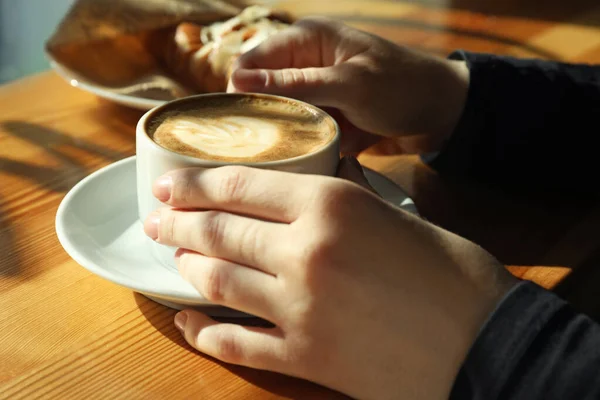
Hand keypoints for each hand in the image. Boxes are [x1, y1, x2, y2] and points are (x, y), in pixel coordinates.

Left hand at [143, 162, 516, 399]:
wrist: (488, 342)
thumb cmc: (453, 273)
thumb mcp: (397, 214)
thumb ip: (346, 200)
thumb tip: (317, 186)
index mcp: (331, 204)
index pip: (240, 185)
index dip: (194, 184)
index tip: (169, 186)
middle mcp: (305, 251)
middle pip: (219, 231)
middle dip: (178, 223)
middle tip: (156, 220)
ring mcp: (299, 308)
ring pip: (217, 282)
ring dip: (186, 268)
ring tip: (172, 257)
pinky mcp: (305, 357)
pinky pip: (236, 343)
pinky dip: (205, 332)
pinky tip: (189, 322)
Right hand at [228, 17, 469, 153]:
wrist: (442, 113)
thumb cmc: (402, 86)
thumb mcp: (349, 84)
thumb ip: (296, 84)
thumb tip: (240, 80)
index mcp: (306, 39)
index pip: (251, 62)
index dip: (241, 92)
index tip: (240, 126)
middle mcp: (304, 63)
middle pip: (261, 92)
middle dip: (263, 118)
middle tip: (266, 147)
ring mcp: (315, 92)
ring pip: (280, 116)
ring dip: (288, 135)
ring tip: (295, 152)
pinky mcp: (326, 116)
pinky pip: (303, 132)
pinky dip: (309, 144)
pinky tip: (318, 153)